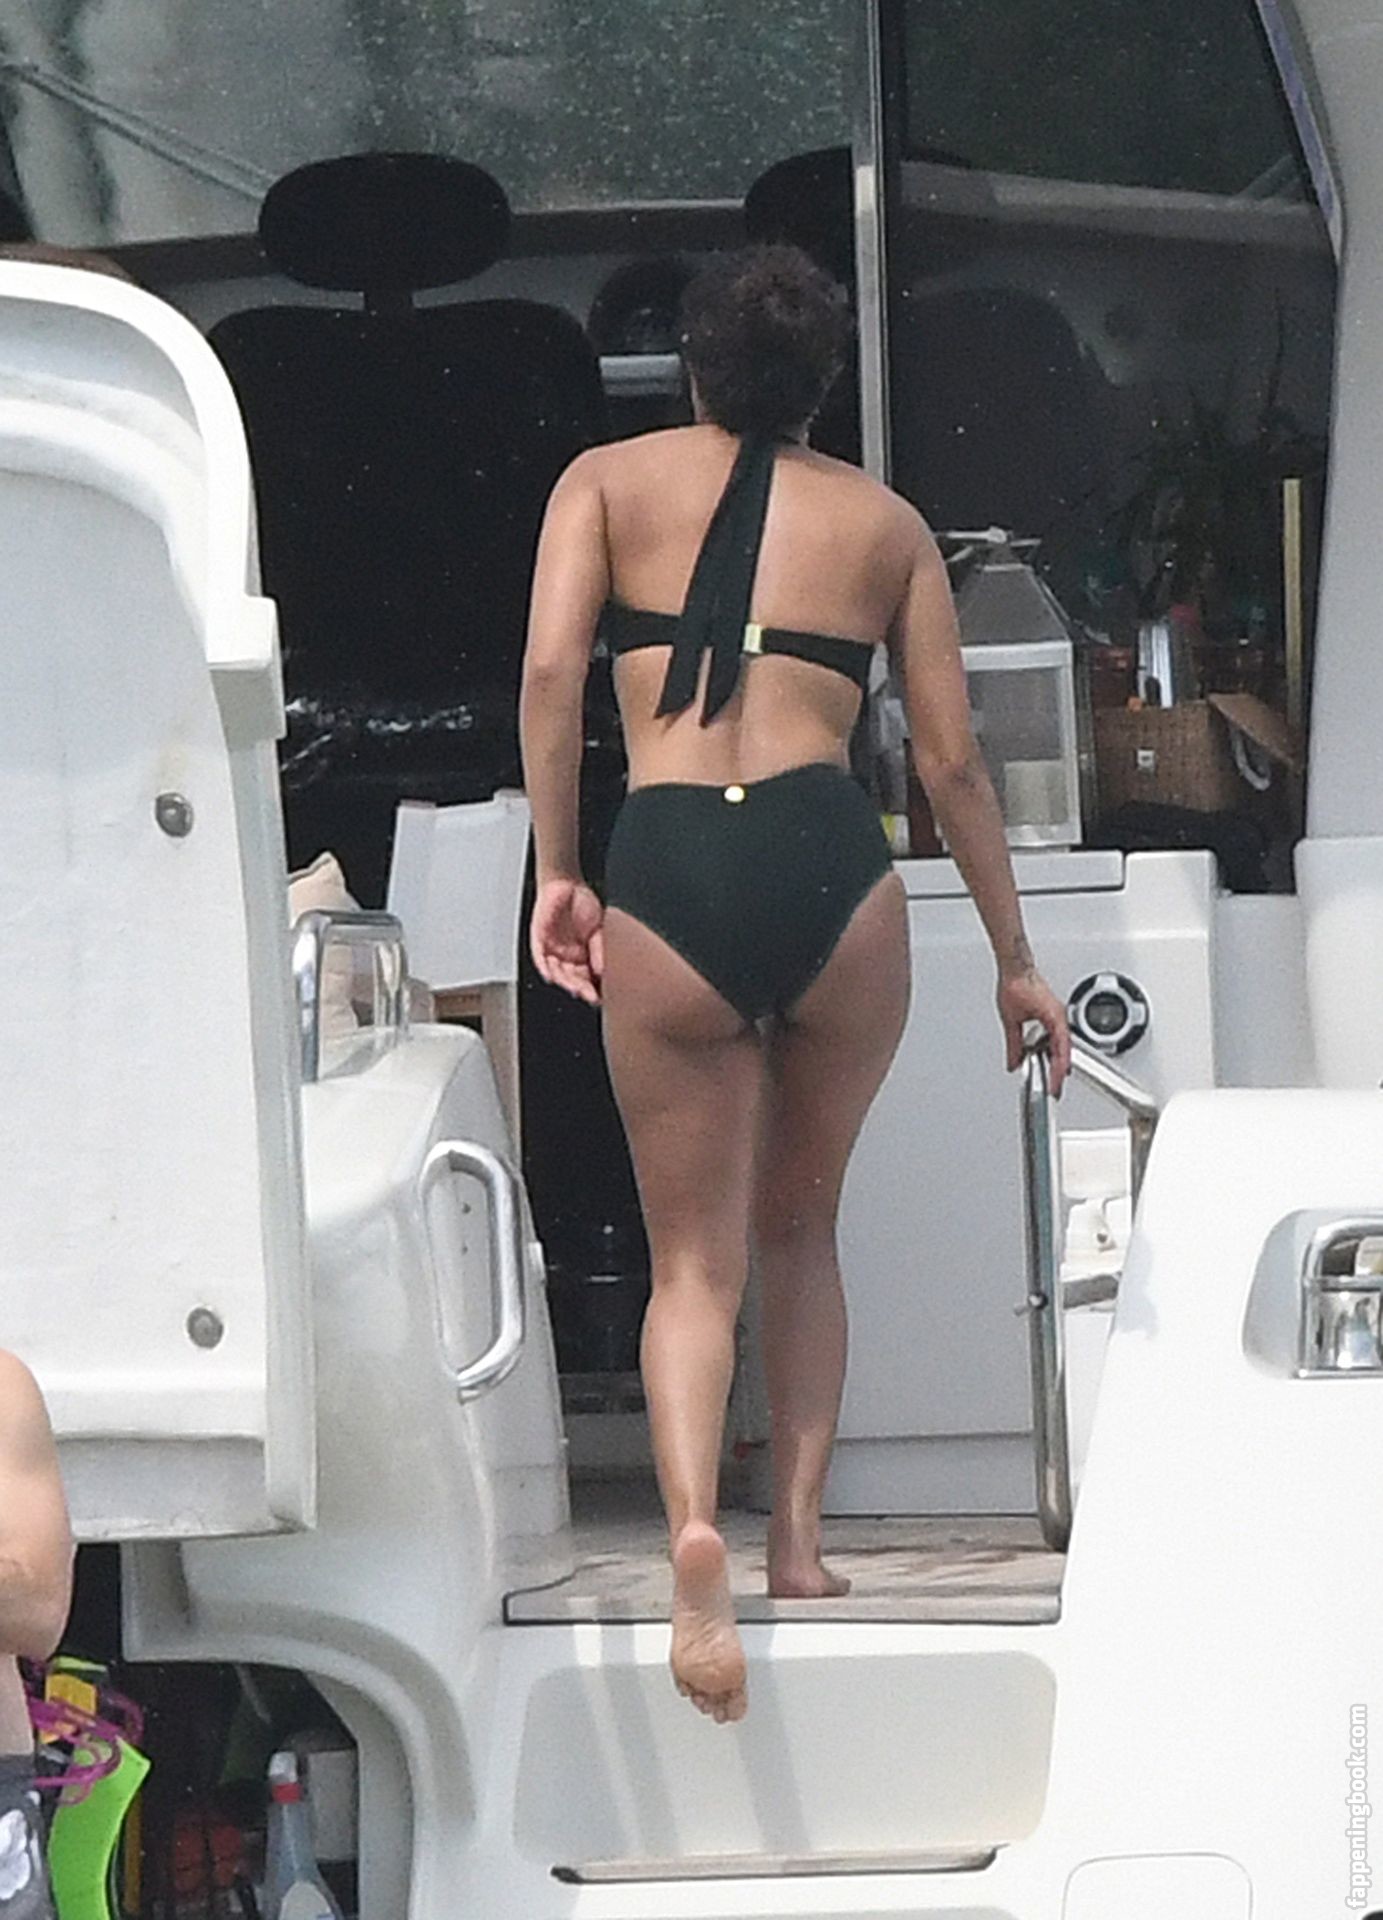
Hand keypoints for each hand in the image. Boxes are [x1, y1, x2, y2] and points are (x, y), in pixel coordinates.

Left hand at [530, 877, 604, 1006]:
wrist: (566, 882)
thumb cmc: (581, 903)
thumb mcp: (598, 929)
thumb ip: (599, 949)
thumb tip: (602, 969)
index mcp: (581, 955)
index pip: (586, 977)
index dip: (592, 988)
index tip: (600, 996)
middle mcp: (565, 955)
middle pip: (571, 978)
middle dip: (581, 988)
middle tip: (590, 995)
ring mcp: (551, 949)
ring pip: (556, 972)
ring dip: (565, 982)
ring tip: (575, 988)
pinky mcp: (538, 940)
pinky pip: (539, 959)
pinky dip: (545, 968)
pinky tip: (551, 976)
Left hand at [997, 966, 1070, 1095]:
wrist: (1016, 968)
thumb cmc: (1017, 984)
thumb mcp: (1011, 1019)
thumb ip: (1013, 1044)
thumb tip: (1013, 1061)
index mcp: (1054, 1019)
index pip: (1061, 1051)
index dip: (1058, 1071)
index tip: (1055, 1086)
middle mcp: (1059, 1018)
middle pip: (1064, 1051)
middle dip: (1059, 1070)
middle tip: (1054, 1088)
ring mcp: (1057, 1016)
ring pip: (1061, 1045)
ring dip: (1056, 1060)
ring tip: (1050, 1077)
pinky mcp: (1051, 1013)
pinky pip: (1055, 1036)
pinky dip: (1051, 1049)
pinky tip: (1042, 1057)